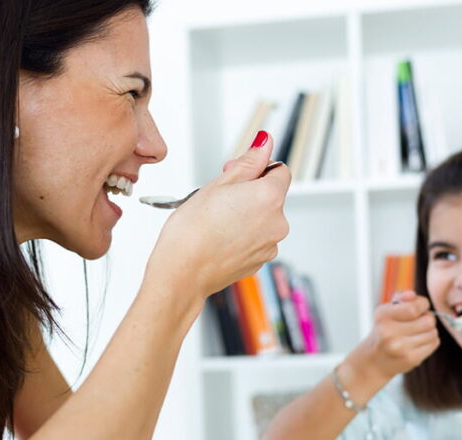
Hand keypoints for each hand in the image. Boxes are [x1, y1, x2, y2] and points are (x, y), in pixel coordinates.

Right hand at [146, 131, 290, 299]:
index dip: (258, 167)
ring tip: (215, 220)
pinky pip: (255, 240)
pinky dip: (242, 235)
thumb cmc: (193, 231)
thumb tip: (264, 144)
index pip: (279, 170)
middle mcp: (277, 223)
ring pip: (261, 219)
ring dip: (245, 215)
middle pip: (271, 196)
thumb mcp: (218, 184)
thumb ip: (248, 162)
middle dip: (249, 192)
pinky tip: (219, 237)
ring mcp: (269, 246)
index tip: (239, 172)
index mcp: (270, 197)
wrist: (182, 273)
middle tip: (219, 197)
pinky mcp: (259, 262)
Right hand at [352, 290, 438, 379]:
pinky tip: (419, 342)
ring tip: (418, 332)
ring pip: (433, 332)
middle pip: (428, 321)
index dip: (423, 304)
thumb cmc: (384, 331)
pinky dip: (430, 341)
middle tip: (419, 320)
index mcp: (383, 316)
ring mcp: (400, 348)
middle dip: (428, 318)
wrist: (373, 361)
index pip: (415, 307)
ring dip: (429, 330)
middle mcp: (389, 333)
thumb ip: (400, 298)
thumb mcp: (386, 311)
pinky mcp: (411, 359)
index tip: (419, 307)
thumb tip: (412, 294)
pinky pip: (434, 343)